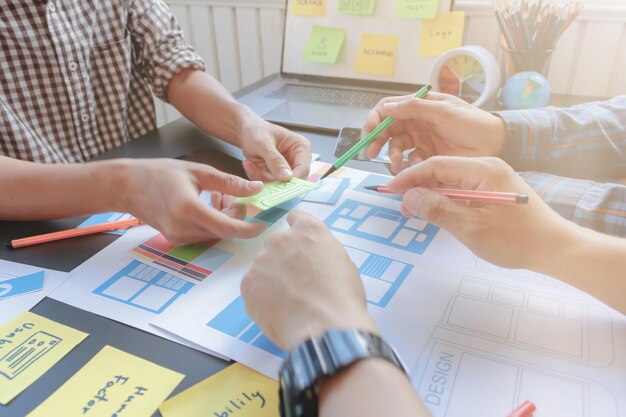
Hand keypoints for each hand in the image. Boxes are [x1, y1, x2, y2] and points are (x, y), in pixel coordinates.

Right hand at [115, 159, 266, 244]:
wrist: (126, 185)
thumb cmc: (159, 173)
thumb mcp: (199, 171)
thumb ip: (230, 183)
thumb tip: (256, 189)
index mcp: (188, 208)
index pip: (227, 227)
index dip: (248, 228)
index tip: (264, 223)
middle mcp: (182, 228)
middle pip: (224, 230)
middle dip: (236, 215)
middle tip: (233, 195)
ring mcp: (177, 236)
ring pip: (215, 232)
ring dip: (224, 217)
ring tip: (218, 195)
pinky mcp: (175, 239)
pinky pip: (203, 233)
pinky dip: (212, 220)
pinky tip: (208, 203)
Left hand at [238, 117, 311, 181]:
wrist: (246, 132)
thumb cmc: (256, 131)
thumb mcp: (263, 143)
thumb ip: (274, 159)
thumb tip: (287, 176)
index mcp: (301, 147)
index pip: (303, 169)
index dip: (292, 180)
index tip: (277, 185)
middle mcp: (297, 160)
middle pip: (292, 181)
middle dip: (272, 178)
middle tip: (257, 170)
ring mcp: (288, 168)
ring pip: (279, 185)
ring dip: (263, 177)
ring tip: (251, 164)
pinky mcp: (277, 175)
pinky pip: (270, 184)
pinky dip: (259, 178)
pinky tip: (252, 166)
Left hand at [241, 210, 377, 349]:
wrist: (325, 327)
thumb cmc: (342, 297)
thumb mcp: (342, 263)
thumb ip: (321, 252)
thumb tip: (312, 261)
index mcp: (309, 230)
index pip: (297, 218)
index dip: (299, 234)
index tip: (301, 246)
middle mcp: (282, 239)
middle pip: (278, 244)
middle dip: (285, 259)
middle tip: (298, 283)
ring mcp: (262, 260)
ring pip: (264, 266)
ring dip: (273, 279)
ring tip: (289, 303)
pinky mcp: (248, 283)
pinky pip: (254, 286)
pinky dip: (262, 297)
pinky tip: (278, 311)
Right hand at [363, 93, 506, 173]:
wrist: (497, 145)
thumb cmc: (474, 122)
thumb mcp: (445, 110)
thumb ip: (416, 108)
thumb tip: (388, 108)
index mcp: (420, 107)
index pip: (389, 108)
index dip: (375, 119)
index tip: (370, 131)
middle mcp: (417, 123)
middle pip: (387, 130)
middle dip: (377, 141)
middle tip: (372, 152)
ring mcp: (422, 142)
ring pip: (396, 149)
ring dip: (393, 156)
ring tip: (398, 163)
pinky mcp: (428, 159)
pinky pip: (410, 164)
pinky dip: (408, 168)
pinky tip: (415, 169)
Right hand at [387, 156, 570, 268]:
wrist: (554, 248)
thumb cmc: (515, 239)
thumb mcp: (472, 227)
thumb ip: (438, 209)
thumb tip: (409, 197)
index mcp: (483, 169)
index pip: (437, 165)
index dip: (410, 177)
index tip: (389, 190)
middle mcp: (486, 167)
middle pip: (442, 170)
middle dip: (418, 186)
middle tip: (399, 206)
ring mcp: (491, 178)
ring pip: (450, 181)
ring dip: (430, 194)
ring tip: (412, 211)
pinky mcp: (492, 191)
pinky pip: (461, 189)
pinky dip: (445, 200)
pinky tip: (433, 211)